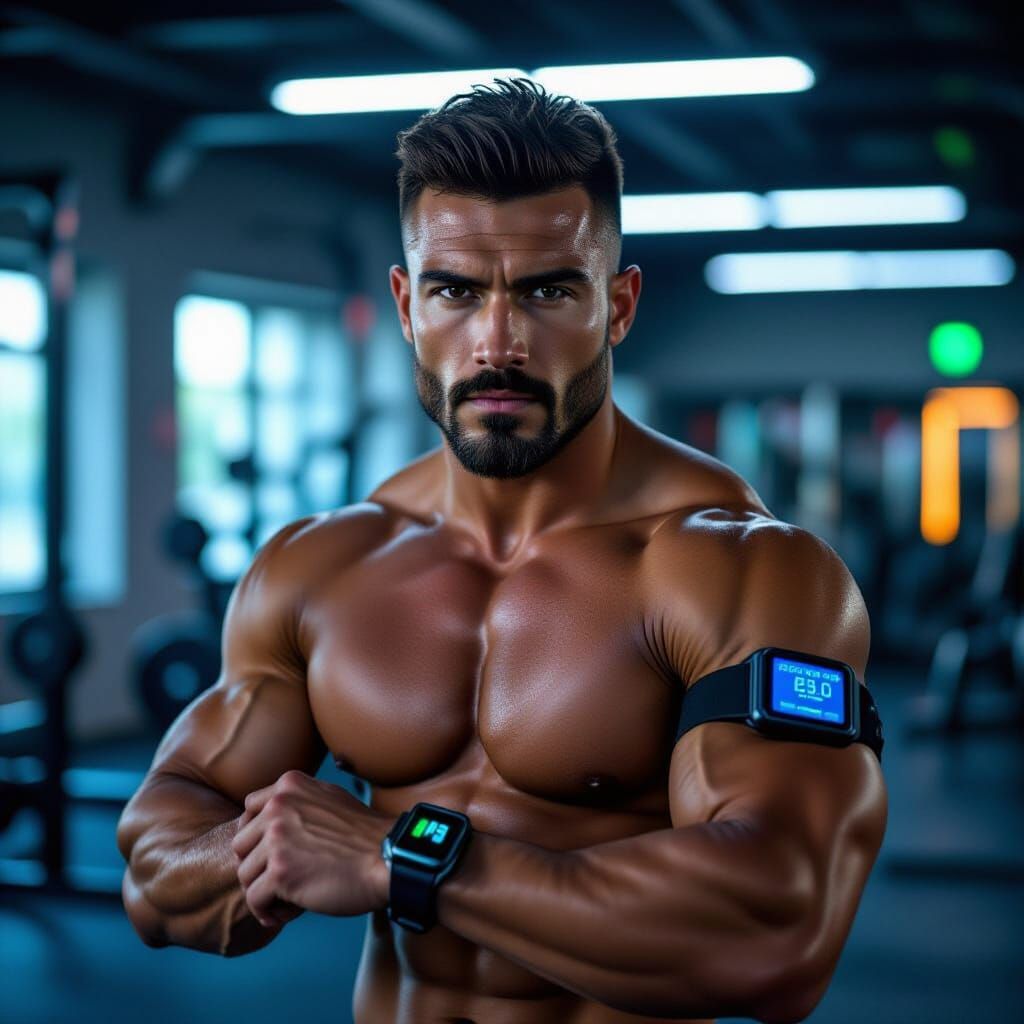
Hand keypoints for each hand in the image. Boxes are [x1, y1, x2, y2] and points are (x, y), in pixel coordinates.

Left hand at [231, 769, 392, 927]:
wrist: (389, 858)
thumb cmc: (365, 836)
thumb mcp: (330, 798)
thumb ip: (300, 801)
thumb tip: (274, 812)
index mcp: (290, 786)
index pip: (249, 810)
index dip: (257, 837)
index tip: (272, 855)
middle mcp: (278, 807)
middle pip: (241, 845)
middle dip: (258, 867)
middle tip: (282, 882)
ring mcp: (277, 839)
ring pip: (244, 874)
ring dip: (263, 892)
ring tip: (288, 900)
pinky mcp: (281, 872)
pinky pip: (254, 899)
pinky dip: (267, 912)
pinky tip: (287, 914)